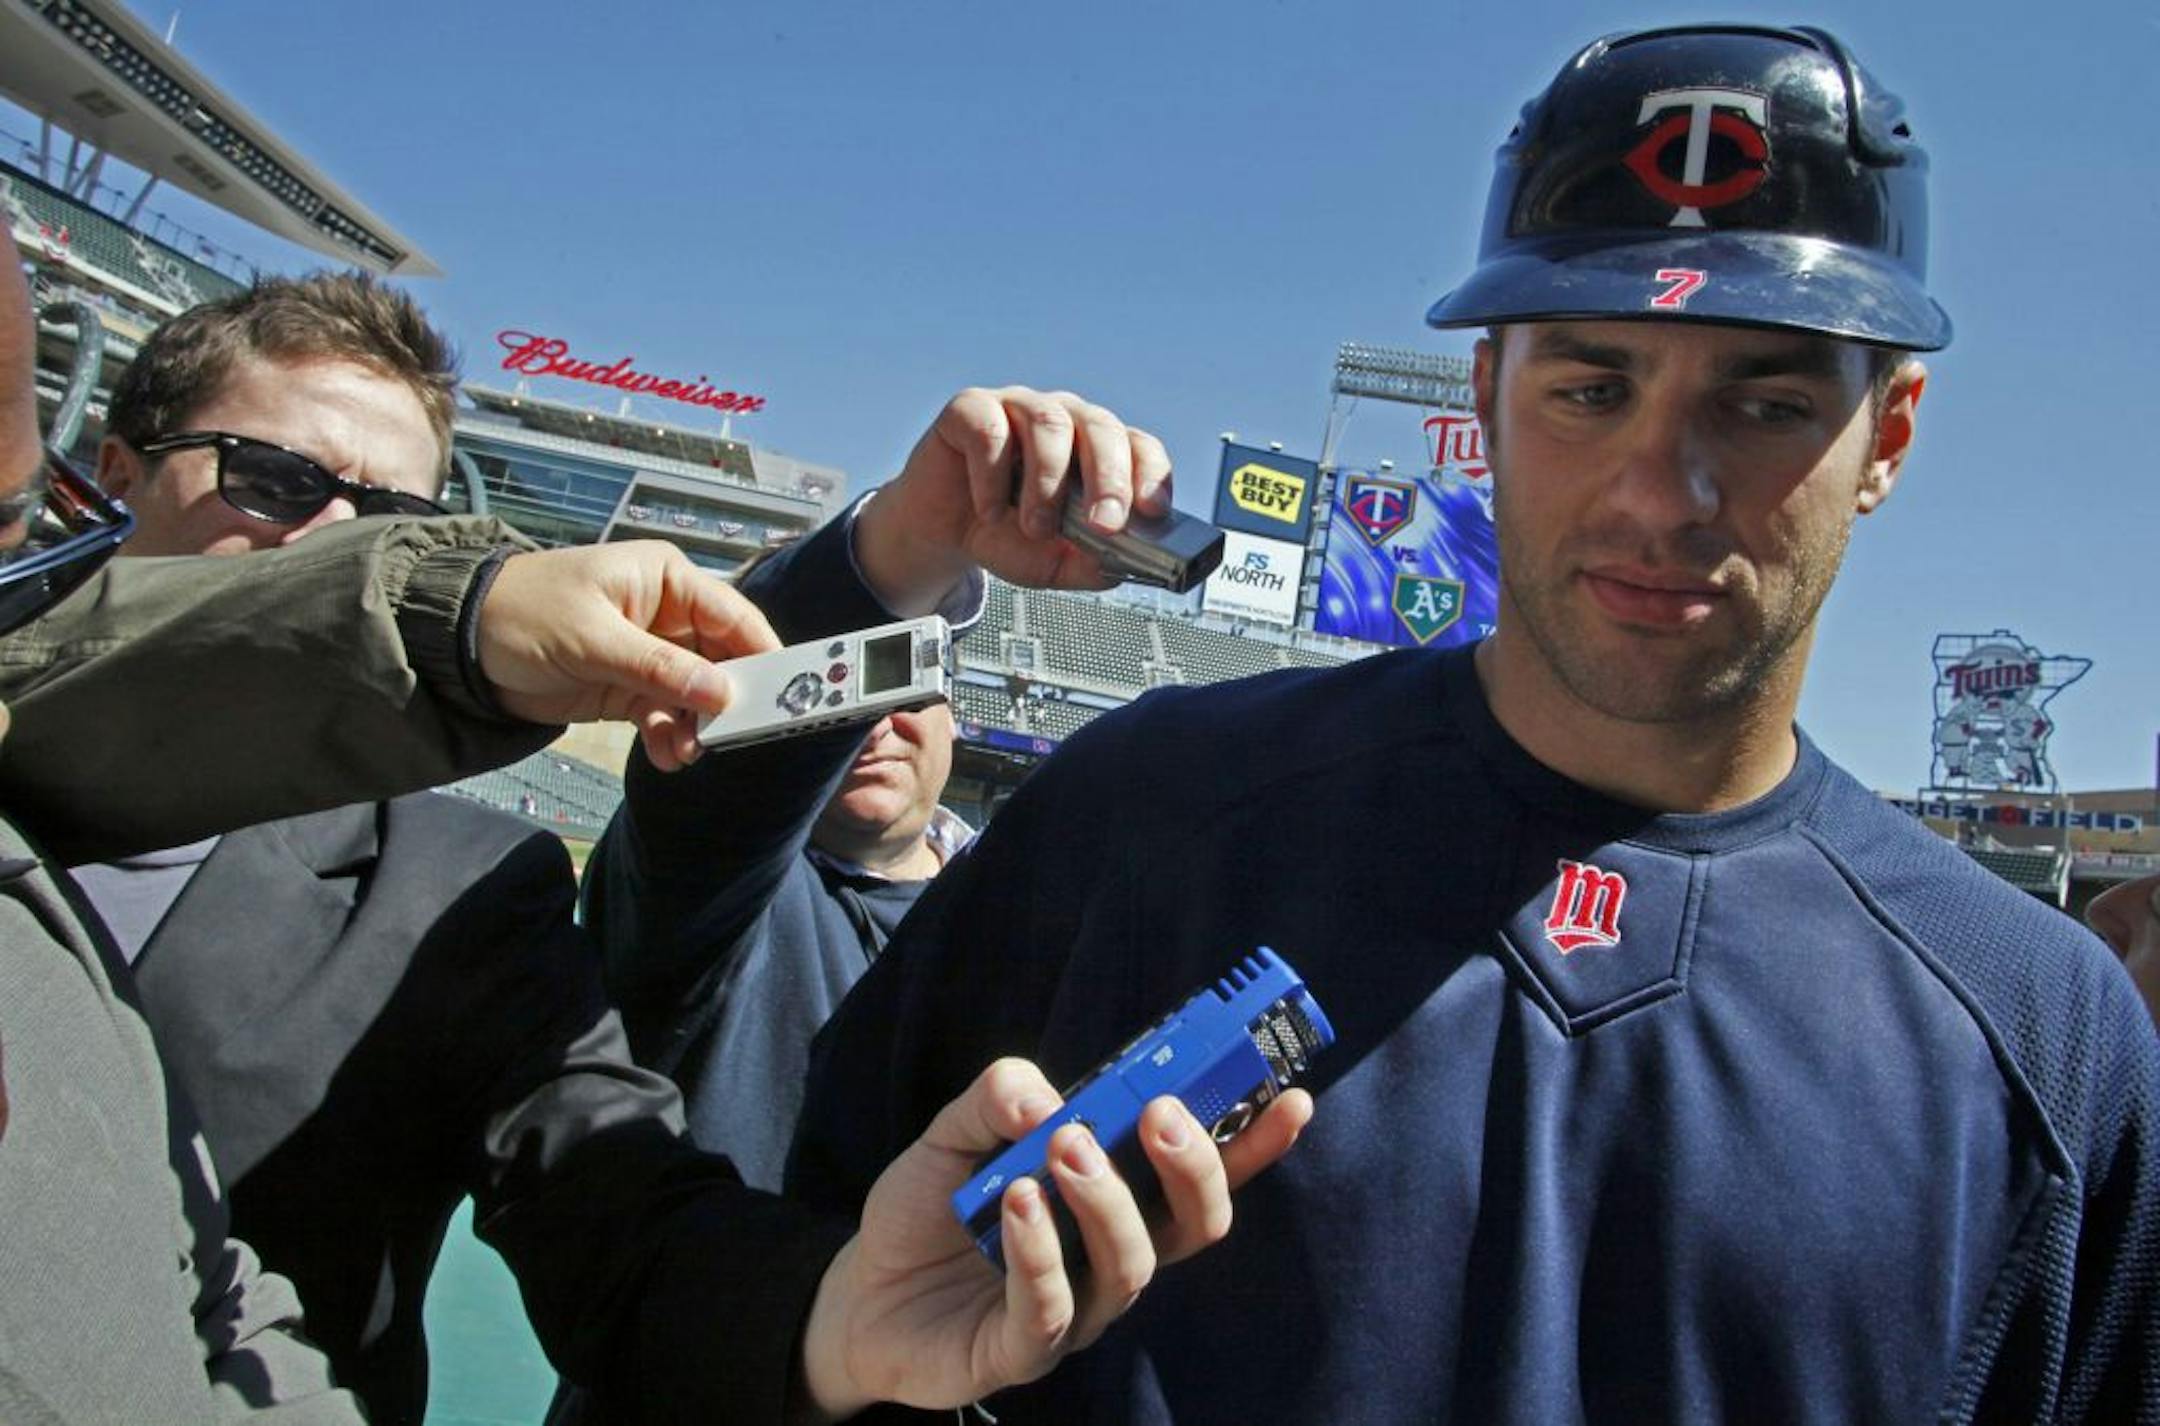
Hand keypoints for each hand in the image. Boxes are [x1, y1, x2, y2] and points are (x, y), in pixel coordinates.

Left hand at [476, 541, 780, 769]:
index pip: (732, 615)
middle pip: (722, 658)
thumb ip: (659, 668)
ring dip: (699, 724)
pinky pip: (667, 713)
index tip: (787, 691)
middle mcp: (667, 614)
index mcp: (665, 579)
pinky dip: (672, 735)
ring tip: (690, 751)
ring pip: (697, 693)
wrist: (459, 646)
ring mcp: (649, 654)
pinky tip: (669, 755)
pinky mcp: (628, 688)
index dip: (762, 651)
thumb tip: (723, 692)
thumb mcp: (593, 639)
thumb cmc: (524, 614)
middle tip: (738, 734)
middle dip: (730, 698)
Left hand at [797, 1057, 1311, 1418]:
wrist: (859, 1291)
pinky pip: (1048, 1307)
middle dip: (1193, 1166)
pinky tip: (1015, 1203)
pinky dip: (1038, 1249)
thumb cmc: (930, 1209)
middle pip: (1196, 1225)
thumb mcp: (958, 1130)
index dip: (1256, 1143)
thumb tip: (1049, 1097)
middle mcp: (1114, 1257)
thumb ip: (1002, 1095)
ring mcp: (1076, 1310)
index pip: (1206, 1173)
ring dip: (1107, 1199)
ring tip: (1063, 1147)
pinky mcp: (1021, 1352)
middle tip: (1158, 1114)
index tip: (1292, 1096)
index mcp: (1119, 1199)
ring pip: (1132, 1265)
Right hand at [852, 387, 1173, 613]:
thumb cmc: (1005, 536)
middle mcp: (1064, 420)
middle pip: (1101, 429)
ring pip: (1050, 424)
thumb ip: (1089, 565)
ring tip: (1035, 527)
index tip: (1153, 512)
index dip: (1150, 476)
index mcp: (1096, 452)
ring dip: (1048, 482)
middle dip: (1109, 480)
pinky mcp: (971, 410)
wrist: (943, 533)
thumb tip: (1119, 566)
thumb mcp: (1054, 564)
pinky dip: (992, 475)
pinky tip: (990, 509)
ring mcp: (1018, 408)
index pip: (1139, 448)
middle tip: (1104, 525)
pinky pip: (990, 428)